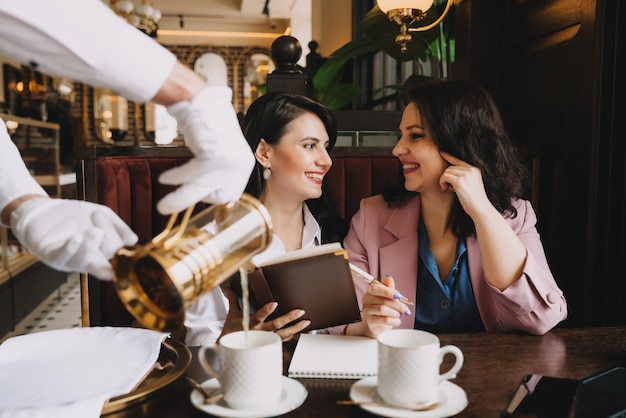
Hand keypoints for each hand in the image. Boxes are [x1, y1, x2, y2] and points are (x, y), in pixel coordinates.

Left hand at [10, 197, 137, 279]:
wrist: (44, 210)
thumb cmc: (75, 215)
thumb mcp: (103, 215)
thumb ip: (119, 227)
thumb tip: (133, 241)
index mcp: (101, 254)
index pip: (115, 263)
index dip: (123, 267)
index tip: (130, 263)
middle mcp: (86, 260)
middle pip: (103, 259)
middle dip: (108, 241)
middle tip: (101, 221)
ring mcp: (68, 259)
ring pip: (82, 260)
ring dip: (91, 246)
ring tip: (96, 231)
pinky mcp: (50, 254)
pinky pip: (61, 256)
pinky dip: (71, 248)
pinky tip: (77, 237)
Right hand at [157, 86, 254, 213]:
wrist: (200, 100)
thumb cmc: (207, 125)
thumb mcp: (221, 151)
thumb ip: (217, 171)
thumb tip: (205, 193)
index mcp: (244, 164)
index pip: (230, 194)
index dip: (211, 196)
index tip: (197, 195)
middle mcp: (240, 163)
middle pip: (217, 196)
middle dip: (191, 204)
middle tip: (171, 211)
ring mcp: (229, 159)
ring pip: (201, 188)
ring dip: (179, 200)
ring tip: (163, 206)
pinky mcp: (214, 154)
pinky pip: (192, 174)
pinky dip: (177, 178)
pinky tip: (165, 179)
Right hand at [220, 287, 310, 341]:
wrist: (231, 349)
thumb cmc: (232, 332)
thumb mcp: (232, 314)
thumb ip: (233, 299)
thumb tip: (226, 288)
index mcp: (251, 323)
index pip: (259, 316)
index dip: (266, 310)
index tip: (274, 304)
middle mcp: (261, 331)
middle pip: (276, 324)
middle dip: (289, 318)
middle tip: (300, 312)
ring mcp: (267, 338)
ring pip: (283, 334)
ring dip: (296, 328)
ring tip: (306, 322)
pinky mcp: (271, 342)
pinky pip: (285, 340)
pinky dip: (294, 336)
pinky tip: (303, 332)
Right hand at [360, 275, 408, 338]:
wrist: (376, 325)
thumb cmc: (383, 309)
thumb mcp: (387, 297)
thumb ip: (389, 288)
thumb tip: (389, 278)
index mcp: (370, 291)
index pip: (375, 288)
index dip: (387, 291)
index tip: (398, 295)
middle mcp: (366, 300)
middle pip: (383, 300)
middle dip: (397, 305)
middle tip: (405, 309)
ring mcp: (367, 311)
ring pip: (383, 309)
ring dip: (395, 313)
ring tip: (398, 315)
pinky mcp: (370, 322)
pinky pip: (385, 320)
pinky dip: (394, 321)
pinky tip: (397, 321)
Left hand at [439, 151, 491, 217]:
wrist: (480, 209)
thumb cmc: (474, 201)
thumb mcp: (470, 185)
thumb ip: (461, 178)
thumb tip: (447, 175)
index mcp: (475, 170)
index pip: (459, 160)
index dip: (449, 156)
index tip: (442, 152)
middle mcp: (471, 170)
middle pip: (450, 167)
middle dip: (447, 177)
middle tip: (448, 187)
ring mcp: (466, 175)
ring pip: (446, 171)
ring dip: (443, 180)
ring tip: (447, 189)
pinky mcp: (460, 181)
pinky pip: (444, 177)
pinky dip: (442, 183)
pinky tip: (445, 189)